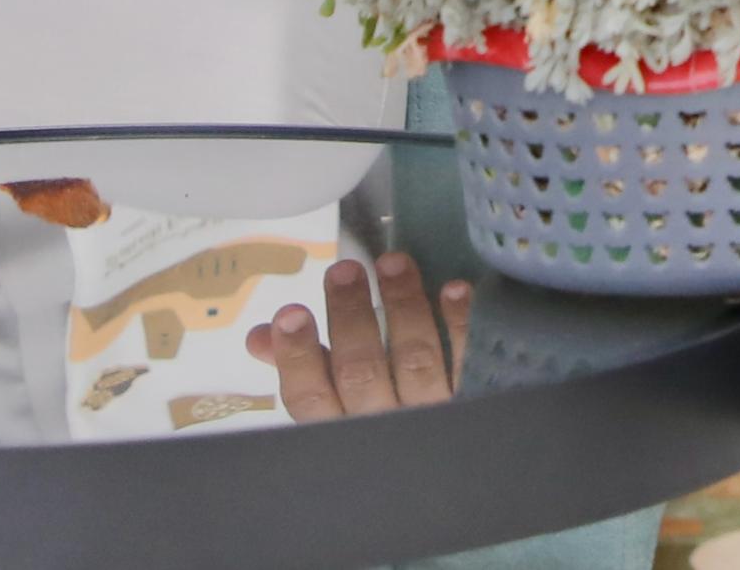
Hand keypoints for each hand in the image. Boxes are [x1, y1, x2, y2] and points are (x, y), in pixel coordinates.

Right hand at [248, 252, 469, 417]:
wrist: (451, 476)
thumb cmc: (379, 429)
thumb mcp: (333, 409)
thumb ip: (301, 369)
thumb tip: (261, 334)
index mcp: (342, 432)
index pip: (311, 401)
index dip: (299, 360)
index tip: (289, 314)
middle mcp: (385, 429)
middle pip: (363, 375)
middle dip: (351, 320)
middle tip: (344, 271)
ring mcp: (434, 417)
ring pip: (415, 362)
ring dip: (404, 309)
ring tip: (392, 263)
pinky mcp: (478, 402)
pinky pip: (469, 363)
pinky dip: (460, 325)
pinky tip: (452, 289)